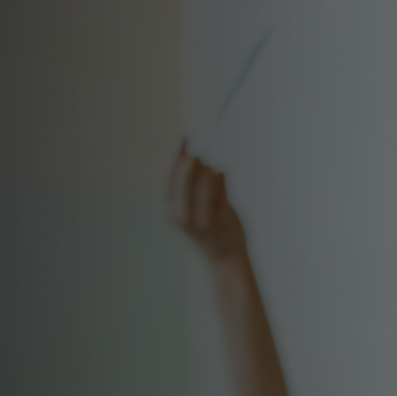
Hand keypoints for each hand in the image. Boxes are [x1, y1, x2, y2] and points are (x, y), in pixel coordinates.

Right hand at [166, 139, 246, 262]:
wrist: (225, 258)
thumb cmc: (210, 229)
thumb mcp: (194, 207)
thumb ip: (195, 186)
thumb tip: (200, 157)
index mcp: (171, 211)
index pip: (171, 178)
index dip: (178, 155)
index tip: (186, 137)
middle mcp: (182, 217)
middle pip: (184, 180)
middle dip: (192, 161)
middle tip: (199, 147)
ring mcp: (202, 220)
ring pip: (203, 184)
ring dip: (208, 170)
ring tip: (213, 168)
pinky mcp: (222, 220)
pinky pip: (221, 191)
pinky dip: (220, 178)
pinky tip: (222, 171)